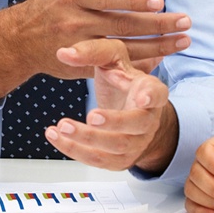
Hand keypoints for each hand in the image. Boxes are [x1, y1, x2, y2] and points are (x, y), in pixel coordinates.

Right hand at [0, 0, 190, 98]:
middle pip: (122, 24)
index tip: (160, 2)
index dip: (134, 0)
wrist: (22, 37)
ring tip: (183, 41)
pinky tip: (163, 58)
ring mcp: (79, 47)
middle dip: (157, 25)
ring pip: (124, 48)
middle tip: (185, 22)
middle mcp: (75, 21)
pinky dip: (140, 63)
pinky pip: (116, 65)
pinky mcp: (83, 66)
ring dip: (158, 47)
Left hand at [42, 39, 178, 171]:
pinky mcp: (120, 159)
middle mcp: (148, 120)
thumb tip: (64, 53)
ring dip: (87, 139)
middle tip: (91, 115)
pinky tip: (56, 137)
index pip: (157, 94)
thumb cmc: (121, 81)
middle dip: (114, 122)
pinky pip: (98, 160)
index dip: (151, 97)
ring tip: (63, 126)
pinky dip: (75, 150)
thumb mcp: (112, 60)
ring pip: (116, 146)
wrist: (127, 109)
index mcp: (152, 91)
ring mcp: (136, 142)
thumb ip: (93, 51)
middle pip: (137, 124)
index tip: (143, 98)